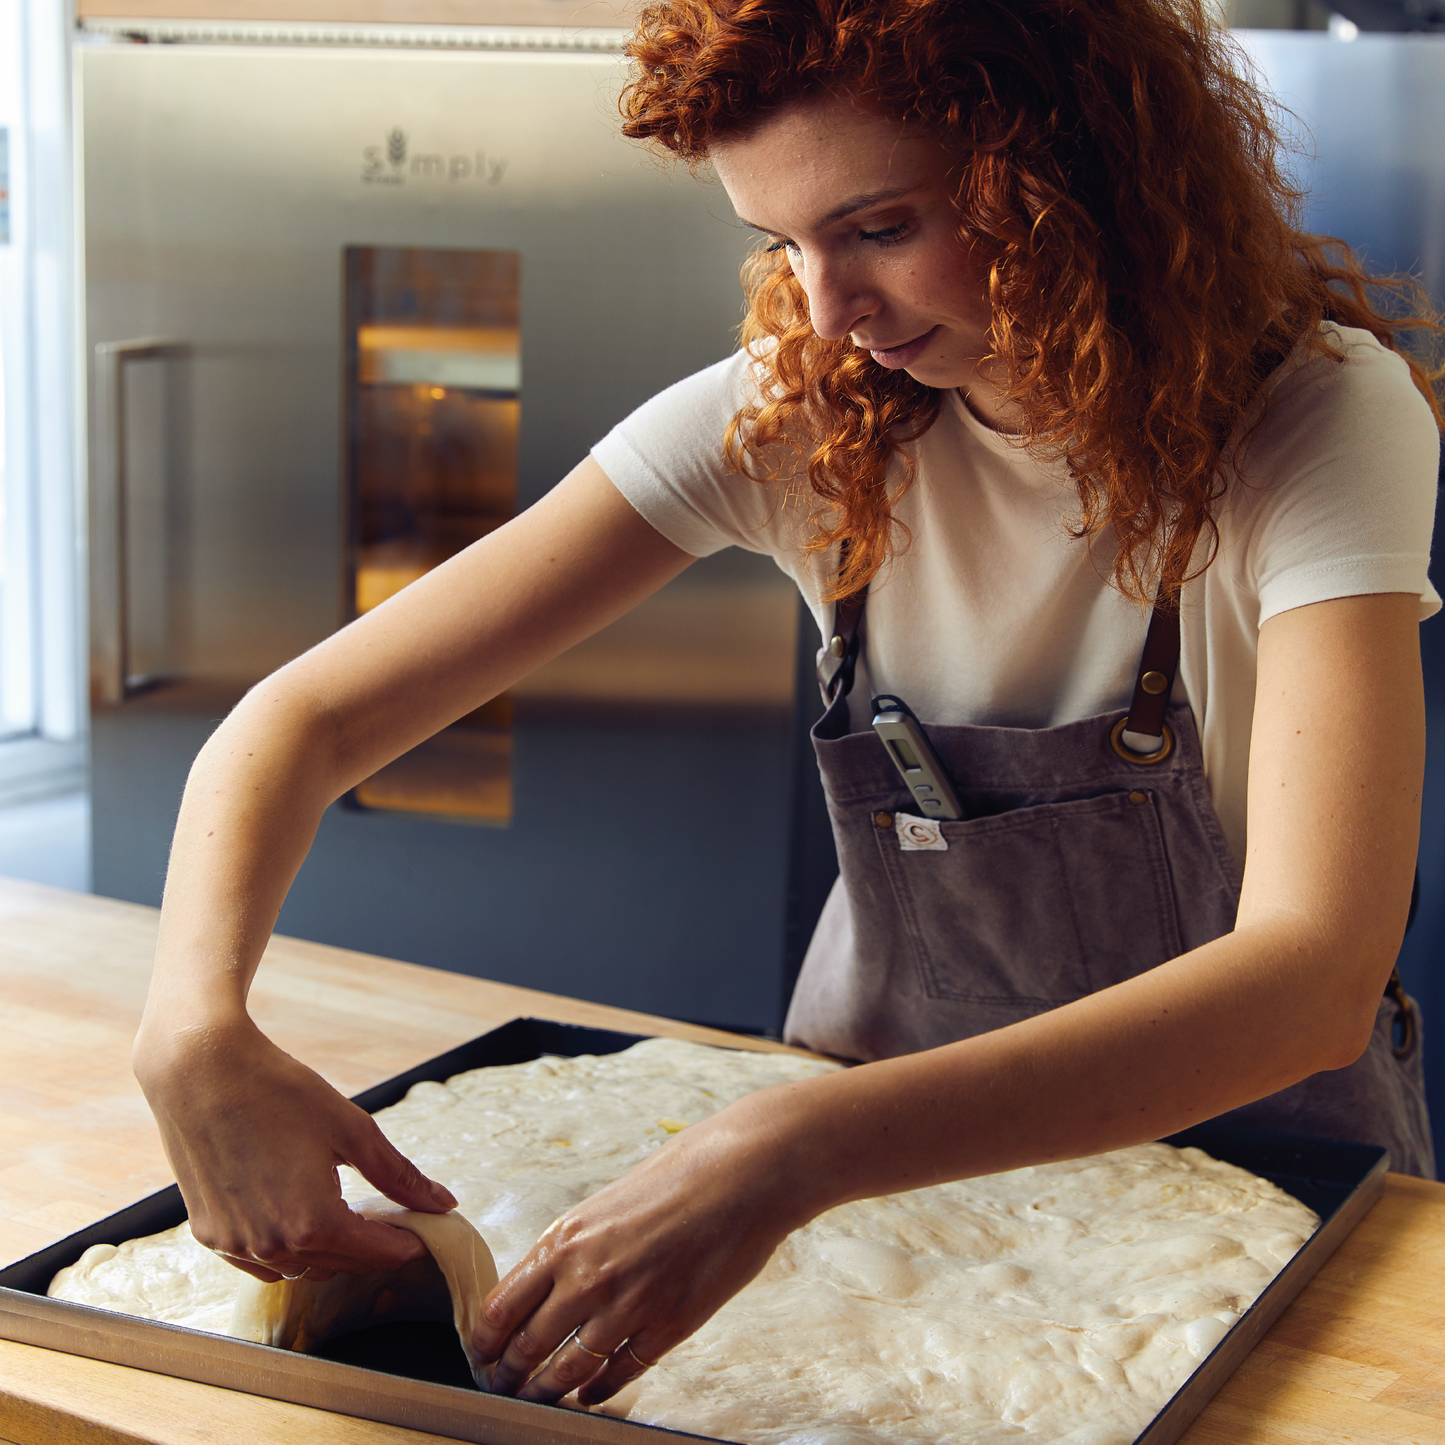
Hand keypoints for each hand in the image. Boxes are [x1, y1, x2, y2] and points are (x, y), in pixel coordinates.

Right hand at [134, 1016, 455, 1282]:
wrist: (201, 1071)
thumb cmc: (279, 1091)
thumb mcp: (352, 1129)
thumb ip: (399, 1174)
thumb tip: (443, 1203)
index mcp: (313, 1223)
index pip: (375, 1254)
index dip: (405, 1245)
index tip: (423, 1234)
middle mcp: (272, 1245)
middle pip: (339, 1265)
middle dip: (371, 1248)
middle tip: (391, 1223)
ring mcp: (235, 1245)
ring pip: (299, 1268)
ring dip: (329, 1252)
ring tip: (350, 1218)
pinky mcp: (209, 1234)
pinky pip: (260, 1262)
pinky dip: (287, 1252)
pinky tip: (300, 1222)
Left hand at [472, 1088, 815, 1407]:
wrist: (744, 1173)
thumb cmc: (682, 1174)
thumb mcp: (607, 1201)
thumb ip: (575, 1245)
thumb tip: (549, 1281)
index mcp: (566, 1239)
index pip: (501, 1308)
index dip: (485, 1341)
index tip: (481, 1354)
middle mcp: (588, 1278)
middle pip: (528, 1348)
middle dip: (508, 1375)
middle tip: (501, 1387)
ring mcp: (629, 1307)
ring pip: (569, 1371)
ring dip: (547, 1391)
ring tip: (537, 1399)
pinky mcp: (668, 1327)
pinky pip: (621, 1372)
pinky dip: (600, 1389)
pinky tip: (592, 1393)